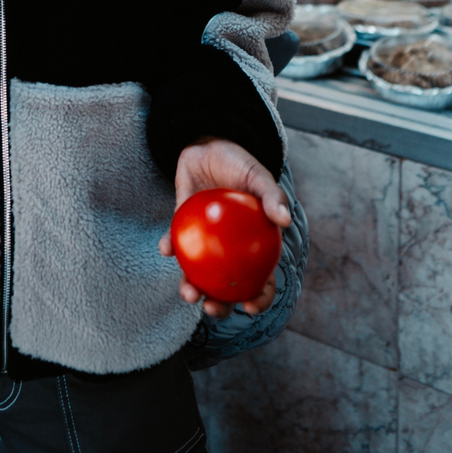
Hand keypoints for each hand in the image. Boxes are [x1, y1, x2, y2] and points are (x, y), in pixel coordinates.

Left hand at [159, 137, 290, 318]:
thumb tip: (285, 221)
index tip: (249, 306)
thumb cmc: (239, 164)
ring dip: (191, 287)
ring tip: (188, 291)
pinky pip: (175, 242)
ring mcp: (205, 241)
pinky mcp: (182, 227)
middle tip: (211, 307)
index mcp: (253, 246)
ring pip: (198, 274)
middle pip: (226, 288)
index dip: (259, 298)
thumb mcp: (258, 176)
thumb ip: (272, 196)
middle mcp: (229, 250)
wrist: (208, 145)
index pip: (261, 280)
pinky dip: (169, 246)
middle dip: (219, 306)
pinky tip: (166, 249)